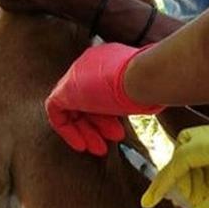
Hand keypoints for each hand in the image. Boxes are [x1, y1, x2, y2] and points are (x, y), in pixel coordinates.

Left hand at [45, 43, 164, 154]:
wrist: (142, 77)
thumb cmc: (150, 83)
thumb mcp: (143, 90)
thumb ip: (136, 94)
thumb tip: (151, 102)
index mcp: (109, 58)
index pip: (103, 89)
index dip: (110, 113)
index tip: (119, 130)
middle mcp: (91, 63)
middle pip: (89, 99)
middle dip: (100, 124)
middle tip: (113, 139)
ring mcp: (76, 75)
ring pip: (76, 108)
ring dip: (89, 131)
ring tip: (100, 149)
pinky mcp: (64, 91)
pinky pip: (58, 113)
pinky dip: (69, 131)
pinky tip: (83, 145)